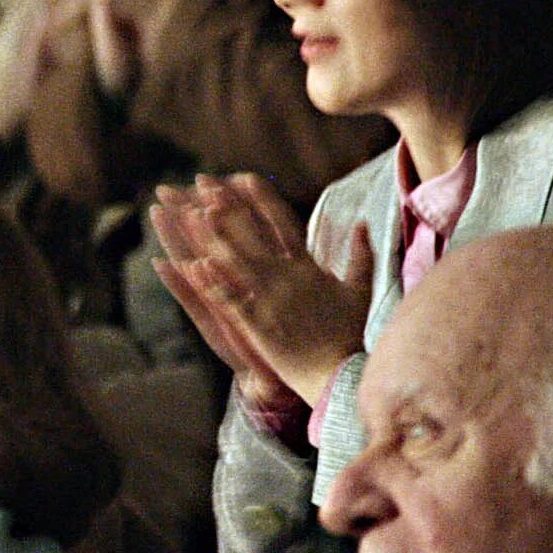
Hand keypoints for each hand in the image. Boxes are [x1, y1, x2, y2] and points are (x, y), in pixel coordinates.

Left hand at [150, 175, 371, 406]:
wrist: (340, 375)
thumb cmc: (349, 334)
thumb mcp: (360, 290)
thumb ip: (361, 254)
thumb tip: (362, 223)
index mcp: (308, 267)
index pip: (282, 223)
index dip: (261, 198)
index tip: (242, 177)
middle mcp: (288, 278)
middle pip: (253, 235)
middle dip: (227, 207)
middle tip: (203, 184)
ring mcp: (271, 301)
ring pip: (237, 261)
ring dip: (214, 235)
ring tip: (190, 213)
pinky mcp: (258, 326)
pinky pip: (232, 299)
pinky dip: (214, 282)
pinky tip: (193, 266)